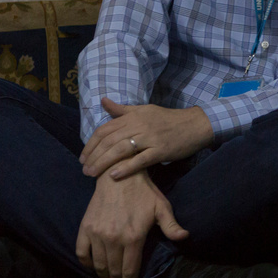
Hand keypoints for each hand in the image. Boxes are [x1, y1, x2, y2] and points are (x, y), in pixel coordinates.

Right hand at [76, 171, 188, 277]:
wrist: (119, 174)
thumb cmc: (143, 192)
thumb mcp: (162, 207)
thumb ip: (171, 226)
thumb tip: (185, 237)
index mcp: (133, 237)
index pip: (129, 270)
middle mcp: (113, 239)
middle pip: (113, 270)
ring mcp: (97, 234)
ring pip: (98, 265)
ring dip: (103, 275)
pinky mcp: (85, 228)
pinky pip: (82, 253)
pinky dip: (86, 263)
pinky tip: (93, 266)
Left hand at [80, 98, 213, 179]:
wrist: (195, 124)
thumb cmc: (168, 119)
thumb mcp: (144, 110)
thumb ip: (122, 109)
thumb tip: (103, 101)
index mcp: (133, 116)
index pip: (105, 129)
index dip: (91, 144)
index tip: (83, 157)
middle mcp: (139, 126)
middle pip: (109, 141)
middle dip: (94, 156)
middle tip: (84, 170)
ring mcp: (150, 138)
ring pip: (121, 150)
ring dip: (103, 163)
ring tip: (92, 174)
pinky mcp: (161, 150)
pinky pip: (140, 160)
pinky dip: (126, 168)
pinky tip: (114, 176)